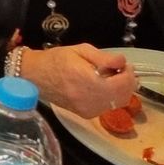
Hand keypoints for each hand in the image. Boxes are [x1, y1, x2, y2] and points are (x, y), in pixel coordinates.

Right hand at [22, 45, 136, 119]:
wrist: (34, 76)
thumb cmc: (56, 59)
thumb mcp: (80, 50)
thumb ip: (104, 57)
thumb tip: (122, 62)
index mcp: (88, 81)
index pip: (122, 83)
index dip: (128, 73)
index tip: (123, 64)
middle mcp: (89, 99)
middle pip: (124, 95)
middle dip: (127, 82)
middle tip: (120, 70)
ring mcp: (88, 109)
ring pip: (118, 103)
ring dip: (120, 90)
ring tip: (111, 78)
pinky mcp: (85, 114)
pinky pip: (107, 107)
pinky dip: (110, 97)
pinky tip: (102, 87)